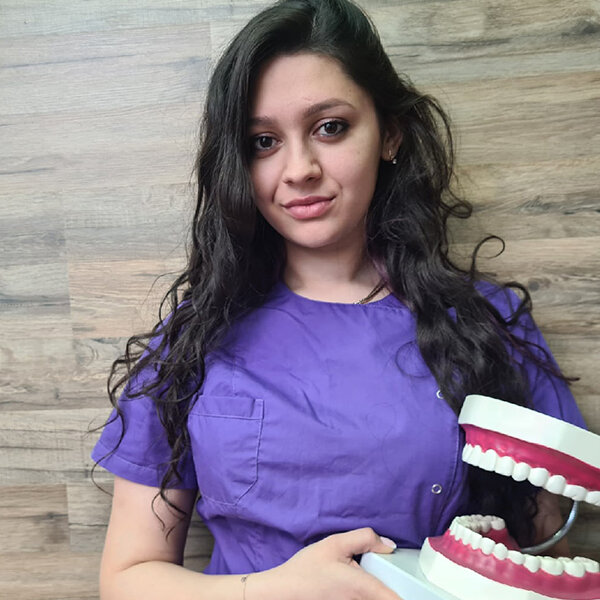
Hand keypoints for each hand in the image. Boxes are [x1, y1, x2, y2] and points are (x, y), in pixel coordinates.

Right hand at [256, 527, 401, 599]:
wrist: (282, 593)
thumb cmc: (307, 569)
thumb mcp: (335, 544)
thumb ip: (364, 538)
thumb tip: (389, 545)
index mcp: (364, 588)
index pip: (397, 599)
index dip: (412, 593)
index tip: (422, 587)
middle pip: (390, 598)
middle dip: (399, 589)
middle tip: (402, 574)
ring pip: (378, 598)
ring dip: (384, 590)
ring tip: (386, 577)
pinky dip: (371, 594)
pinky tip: (365, 584)